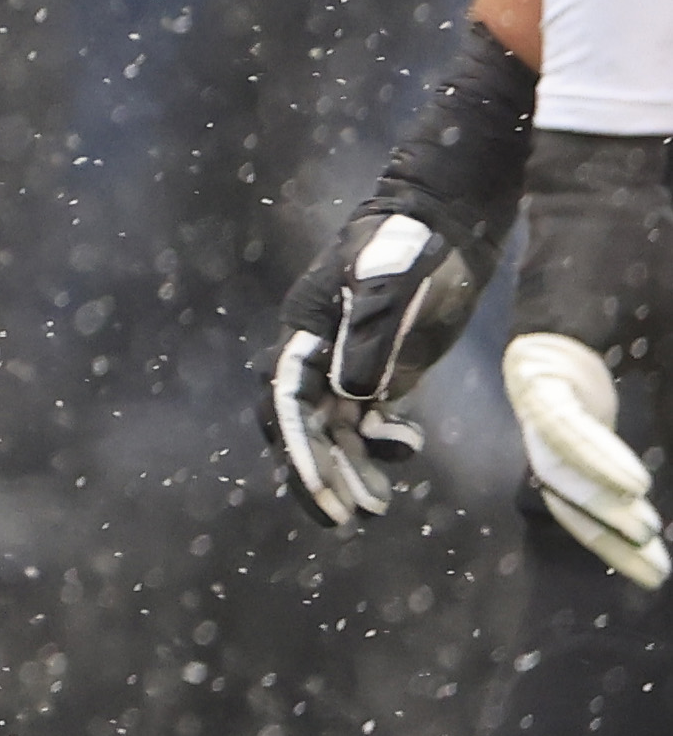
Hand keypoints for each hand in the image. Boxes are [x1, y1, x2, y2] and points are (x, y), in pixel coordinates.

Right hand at [269, 212, 471, 525]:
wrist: (446, 217)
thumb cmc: (410, 245)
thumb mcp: (387, 286)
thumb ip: (367, 340)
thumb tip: (351, 397)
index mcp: (302, 336)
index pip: (288, 406)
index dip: (300, 452)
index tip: (320, 490)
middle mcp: (316, 357)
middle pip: (303, 429)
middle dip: (319, 474)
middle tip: (344, 518)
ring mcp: (348, 365)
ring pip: (335, 431)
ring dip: (350, 468)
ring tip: (376, 506)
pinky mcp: (380, 369)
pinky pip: (366, 419)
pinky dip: (380, 443)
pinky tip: (405, 449)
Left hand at [507, 135, 672, 588]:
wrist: (608, 201)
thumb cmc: (648, 269)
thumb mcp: (670, 353)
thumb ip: (671, 407)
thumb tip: (666, 480)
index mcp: (576, 404)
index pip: (588, 486)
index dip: (618, 532)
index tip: (655, 569)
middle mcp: (546, 402)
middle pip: (566, 489)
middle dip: (610, 537)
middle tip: (651, 574)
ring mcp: (536, 380)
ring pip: (560, 462)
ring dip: (605, 505)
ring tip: (647, 538)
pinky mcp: (535, 354)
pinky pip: (563, 420)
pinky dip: (597, 455)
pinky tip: (633, 487)